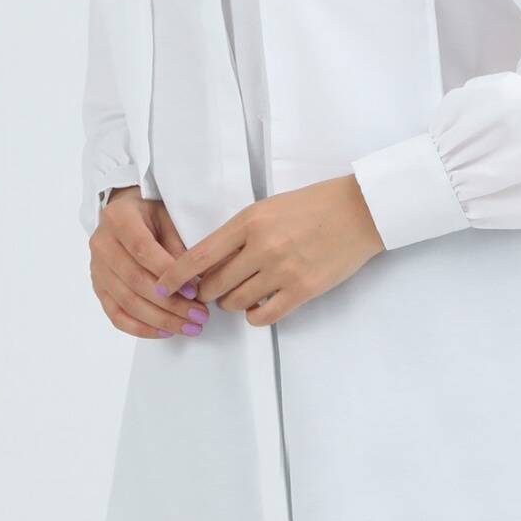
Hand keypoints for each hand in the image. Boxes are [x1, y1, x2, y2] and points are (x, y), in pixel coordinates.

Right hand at [89, 188, 210, 339]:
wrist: (125, 213)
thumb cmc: (152, 213)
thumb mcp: (168, 216)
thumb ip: (178, 244)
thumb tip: (195, 280)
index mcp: (119, 218)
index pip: (142, 250)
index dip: (168, 273)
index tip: (194, 291)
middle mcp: (102, 244)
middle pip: (135, 281)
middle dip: (170, 304)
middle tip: (199, 316)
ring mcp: (97, 269)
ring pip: (127, 302)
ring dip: (161, 320)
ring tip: (189, 327)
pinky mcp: (99, 288)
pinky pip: (117, 315)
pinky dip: (142, 328)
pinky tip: (166, 331)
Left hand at [153, 174, 386, 324]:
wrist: (359, 210)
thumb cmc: (314, 204)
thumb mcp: (269, 207)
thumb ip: (240, 232)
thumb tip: (212, 260)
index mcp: (250, 220)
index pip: (199, 255)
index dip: (175, 275)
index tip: (161, 286)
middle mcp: (262, 246)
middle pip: (213, 284)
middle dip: (206, 291)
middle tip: (213, 289)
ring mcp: (283, 270)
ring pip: (235, 302)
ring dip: (231, 303)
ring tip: (240, 294)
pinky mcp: (303, 290)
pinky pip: (262, 315)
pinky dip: (254, 315)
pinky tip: (260, 305)